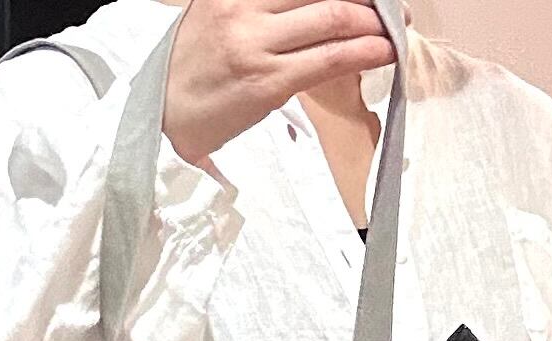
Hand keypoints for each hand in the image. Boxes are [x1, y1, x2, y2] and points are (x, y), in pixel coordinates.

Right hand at [163, 0, 397, 168]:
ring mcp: (255, 44)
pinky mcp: (266, 83)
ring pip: (333, 17)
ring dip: (373, 22)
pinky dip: (364, 52)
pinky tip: (384, 52)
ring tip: (394, 30)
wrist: (158, 118)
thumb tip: (309, 6)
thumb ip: (259, 4)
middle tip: (392, 7)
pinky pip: (328, 59)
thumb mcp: (217, 15)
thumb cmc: (191, 71)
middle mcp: (244, 7)